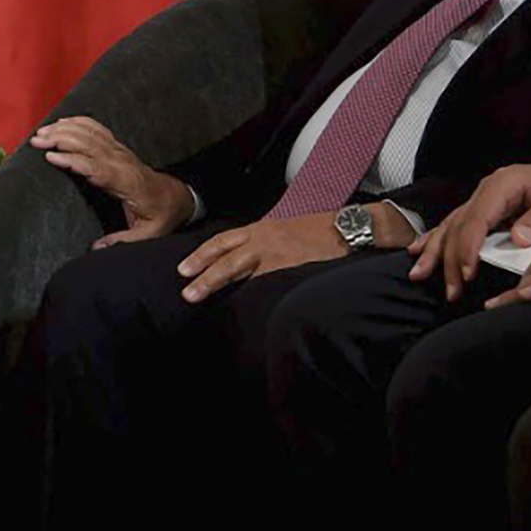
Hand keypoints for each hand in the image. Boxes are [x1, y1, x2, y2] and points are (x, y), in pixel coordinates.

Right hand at [28, 117, 194, 246]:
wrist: (177, 198)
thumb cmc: (161, 215)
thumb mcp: (148, 233)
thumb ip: (123, 240)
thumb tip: (96, 248)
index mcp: (126, 181)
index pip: (95, 167)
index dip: (72, 160)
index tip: (50, 156)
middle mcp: (121, 162)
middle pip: (88, 143)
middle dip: (61, 139)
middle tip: (36, 140)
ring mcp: (120, 152)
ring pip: (90, 133)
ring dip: (65, 129)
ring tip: (41, 132)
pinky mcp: (118, 148)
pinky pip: (97, 129)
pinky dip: (78, 122)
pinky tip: (62, 121)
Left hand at [176, 212, 351, 303]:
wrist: (346, 227)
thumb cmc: (318, 229)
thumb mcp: (284, 230)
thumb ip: (265, 244)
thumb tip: (250, 262)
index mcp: (261, 229)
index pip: (223, 241)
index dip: (203, 254)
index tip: (186, 267)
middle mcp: (262, 239)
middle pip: (224, 256)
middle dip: (202, 271)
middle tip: (185, 287)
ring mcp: (274, 253)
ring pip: (236, 268)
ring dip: (213, 282)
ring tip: (195, 295)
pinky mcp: (288, 266)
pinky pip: (263, 281)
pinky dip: (247, 291)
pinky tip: (235, 303)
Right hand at [407, 157, 530, 300]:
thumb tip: (518, 238)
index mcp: (505, 184)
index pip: (477, 218)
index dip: (468, 247)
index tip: (467, 273)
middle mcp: (488, 190)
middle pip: (458, 225)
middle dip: (448, 258)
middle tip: (451, 289)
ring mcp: (484, 199)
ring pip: (451, 225)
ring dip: (435, 252)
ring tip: (420, 275)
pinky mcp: (486, 210)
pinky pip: (456, 225)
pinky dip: (437, 239)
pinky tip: (418, 250)